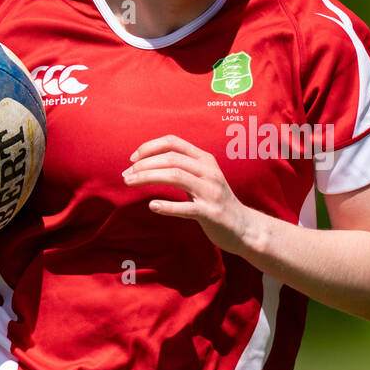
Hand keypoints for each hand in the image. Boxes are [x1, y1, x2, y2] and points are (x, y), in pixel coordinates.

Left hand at [121, 134, 256, 253]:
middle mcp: (209, 172)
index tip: (132, 159)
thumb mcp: (202, 178)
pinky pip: (186, 208)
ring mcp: (211, 192)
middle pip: (171, 159)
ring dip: (148, 177)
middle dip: (144, 164)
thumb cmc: (215, 201)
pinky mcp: (211, 213)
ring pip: (176, 176)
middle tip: (126, 175)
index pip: (173, 142)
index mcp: (205, 159)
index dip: (150, 147)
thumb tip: (146, 163)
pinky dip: (167, 206)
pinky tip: (152, 205)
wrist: (244, 227)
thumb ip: (181, 168)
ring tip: (130, 183)